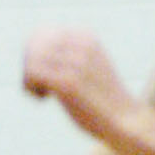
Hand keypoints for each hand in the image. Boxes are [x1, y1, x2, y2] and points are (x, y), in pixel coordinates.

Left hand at [22, 28, 137, 144]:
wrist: (125, 121)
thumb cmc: (103, 100)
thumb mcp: (88, 67)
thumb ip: (68, 55)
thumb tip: (31, 51)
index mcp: (85, 36)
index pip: (41, 33)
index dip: (34, 55)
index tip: (45, 75)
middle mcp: (80, 44)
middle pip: (33, 45)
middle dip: (29, 66)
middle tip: (40, 86)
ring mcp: (75, 62)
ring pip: (30, 60)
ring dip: (29, 79)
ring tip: (43, 93)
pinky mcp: (68, 82)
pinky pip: (31, 74)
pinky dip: (30, 88)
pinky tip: (44, 98)